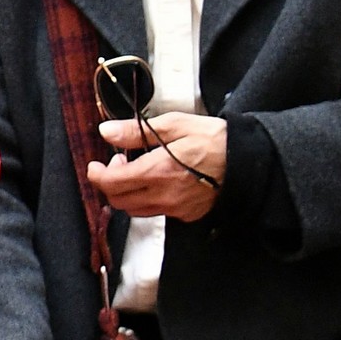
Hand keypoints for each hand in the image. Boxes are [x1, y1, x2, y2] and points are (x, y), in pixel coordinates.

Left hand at [88, 113, 226, 221]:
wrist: (245, 161)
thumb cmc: (214, 139)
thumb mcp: (175, 124)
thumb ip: (137, 131)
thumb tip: (107, 131)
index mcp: (157, 171)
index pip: (111, 182)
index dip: (96, 174)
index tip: (95, 164)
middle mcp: (162, 195)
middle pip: (118, 200)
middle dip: (110, 183)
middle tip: (120, 162)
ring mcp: (174, 209)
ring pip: (134, 210)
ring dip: (127, 193)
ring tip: (139, 172)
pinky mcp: (185, 215)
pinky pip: (155, 213)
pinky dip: (148, 200)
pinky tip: (159, 183)